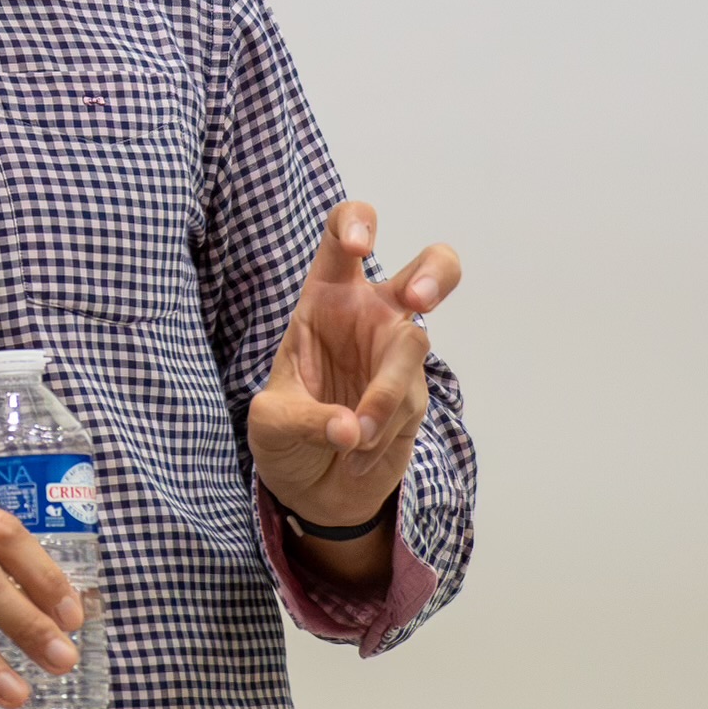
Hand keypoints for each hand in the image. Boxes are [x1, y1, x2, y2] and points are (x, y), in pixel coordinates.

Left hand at [246, 203, 458, 533]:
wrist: (311, 486)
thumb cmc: (286, 434)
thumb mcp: (272, 424)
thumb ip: (305, 420)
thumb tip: (352, 429)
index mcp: (327, 296)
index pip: (342, 236)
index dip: (357, 223)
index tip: (360, 246)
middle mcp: (371, 317)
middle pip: (431, 269)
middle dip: (435, 275)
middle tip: (419, 300)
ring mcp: (399, 356)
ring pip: (413, 349)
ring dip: (383, 398)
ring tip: (351, 441)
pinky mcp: (416, 397)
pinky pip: (407, 406)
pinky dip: (379, 436)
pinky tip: (353, 459)